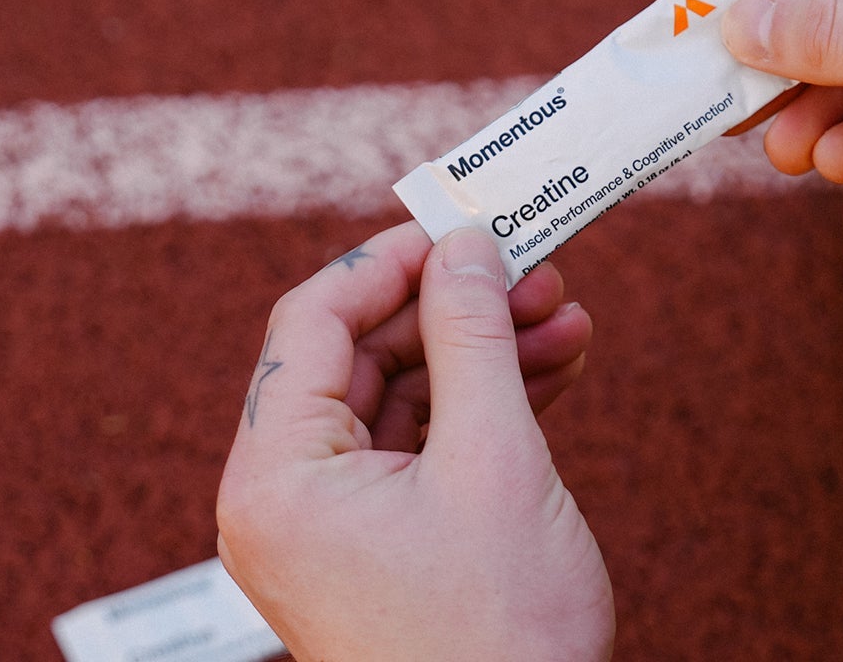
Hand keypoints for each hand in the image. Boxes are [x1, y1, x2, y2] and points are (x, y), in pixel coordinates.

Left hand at [216, 223, 612, 661]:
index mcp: (276, 478)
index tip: (465, 222)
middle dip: (456, 307)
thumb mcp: (494, 461)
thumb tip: (466, 246)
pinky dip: (484, 408)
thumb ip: (475, 337)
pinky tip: (554, 369)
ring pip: (401, 398)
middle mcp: (287, 498)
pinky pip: (422, 448)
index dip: (392, 260)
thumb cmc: (497, 637)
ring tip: (565, 317)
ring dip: (483, 353)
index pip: (313, 322)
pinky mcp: (381, 545)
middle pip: (361, 356)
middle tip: (534, 265)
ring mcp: (333, 526)